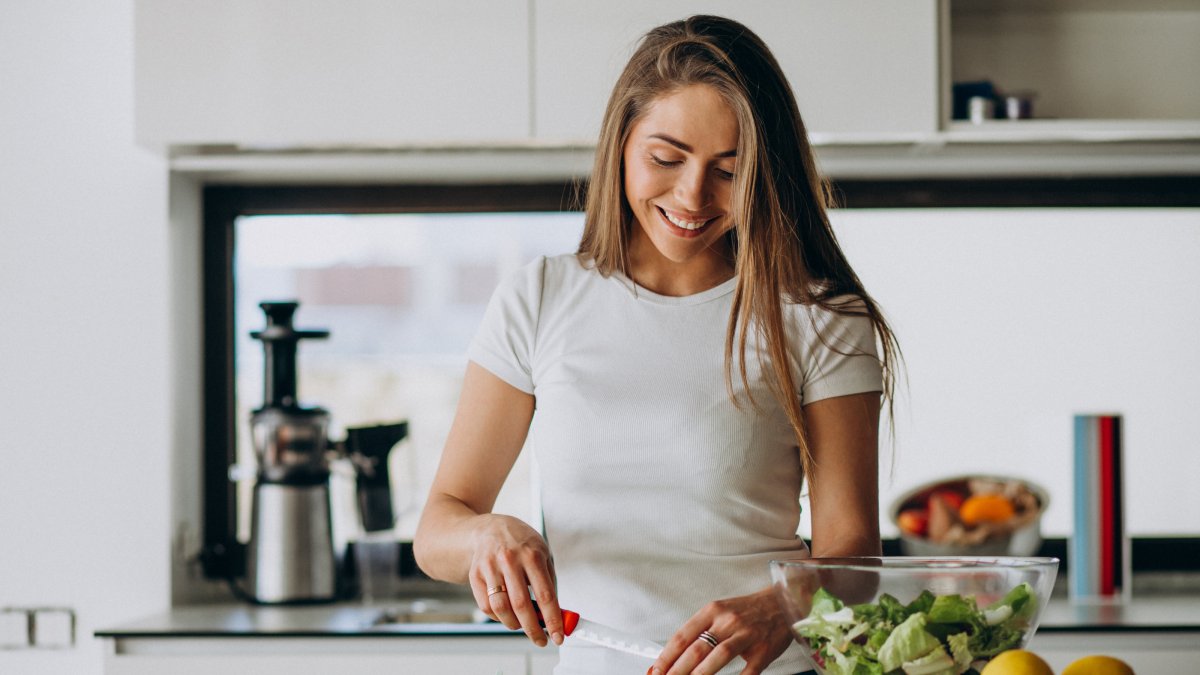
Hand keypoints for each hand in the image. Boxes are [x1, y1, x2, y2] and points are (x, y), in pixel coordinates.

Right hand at [467, 514, 564, 647]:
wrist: (490, 529)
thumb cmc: (520, 544)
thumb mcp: (542, 553)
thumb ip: (549, 582)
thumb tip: (556, 614)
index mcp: (532, 555)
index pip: (545, 594)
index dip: (553, 619)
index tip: (558, 636)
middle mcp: (509, 560)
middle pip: (521, 605)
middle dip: (533, 629)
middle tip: (540, 640)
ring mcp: (490, 567)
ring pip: (500, 608)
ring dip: (513, 624)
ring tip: (522, 626)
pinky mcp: (475, 575)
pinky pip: (486, 606)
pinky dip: (497, 617)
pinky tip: (506, 614)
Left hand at [650, 587, 792, 674]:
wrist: (783, 603)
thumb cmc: (748, 610)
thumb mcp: (720, 611)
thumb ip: (700, 630)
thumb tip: (675, 654)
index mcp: (712, 611)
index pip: (683, 636)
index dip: (667, 656)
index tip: (655, 670)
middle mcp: (727, 621)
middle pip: (697, 648)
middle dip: (677, 670)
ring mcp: (746, 635)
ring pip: (718, 656)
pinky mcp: (763, 650)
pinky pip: (747, 671)